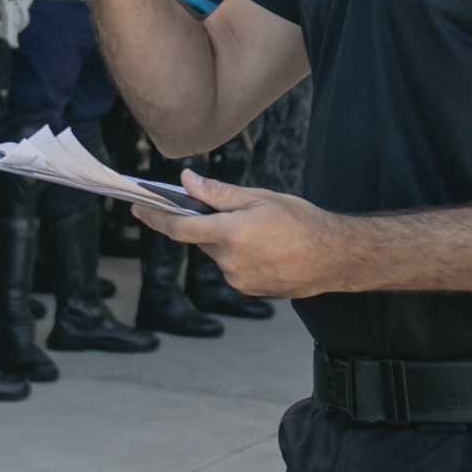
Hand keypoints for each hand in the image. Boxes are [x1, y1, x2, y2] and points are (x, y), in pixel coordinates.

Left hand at [132, 169, 346, 298]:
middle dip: (207, 223)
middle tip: (230, 210)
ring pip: (218, 254)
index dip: (154, 217)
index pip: (179, 227)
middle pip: (201, 238)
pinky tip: (264, 247)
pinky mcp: (250, 290)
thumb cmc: (302, 222)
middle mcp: (229, 261)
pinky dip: (239, 255)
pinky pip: (233, 268)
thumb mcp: (260, 198)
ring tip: (259, 230)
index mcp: (230, 234)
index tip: (136, 208)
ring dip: (226, 240)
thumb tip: (186, 182)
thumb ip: (219, 193)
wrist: (335, 257)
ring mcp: (239, 280)